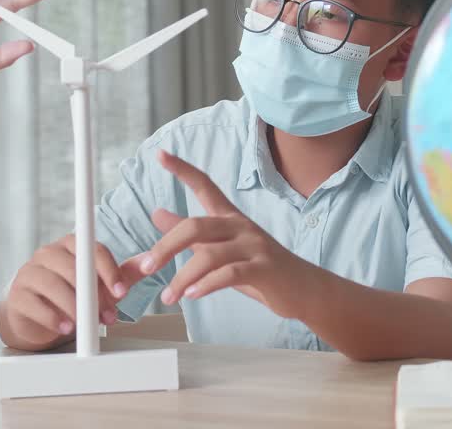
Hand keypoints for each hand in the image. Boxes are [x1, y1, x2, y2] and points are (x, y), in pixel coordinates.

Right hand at [0, 234, 144, 349]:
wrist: (37, 314)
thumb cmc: (73, 293)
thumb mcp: (101, 284)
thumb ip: (125, 273)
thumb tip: (151, 261)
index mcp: (71, 244)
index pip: (92, 250)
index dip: (109, 271)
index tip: (121, 292)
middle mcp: (48, 253)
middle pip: (73, 267)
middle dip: (94, 295)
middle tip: (108, 316)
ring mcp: (29, 272)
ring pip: (53, 285)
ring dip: (75, 308)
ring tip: (88, 325)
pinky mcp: (17, 295)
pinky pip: (34, 303)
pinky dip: (53, 318)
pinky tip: (66, 328)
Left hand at [137, 150, 317, 318]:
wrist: (305, 289)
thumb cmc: (260, 269)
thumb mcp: (222, 248)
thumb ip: (190, 234)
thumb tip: (156, 212)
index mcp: (230, 218)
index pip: (205, 185)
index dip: (182, 170)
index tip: (160, 155)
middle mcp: (242, 226)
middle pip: (196, 226)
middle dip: (166, 246)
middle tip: (146, 266)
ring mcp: (255, 247)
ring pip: (210, 255)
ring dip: (183, 277)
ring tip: (168, 297)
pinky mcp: (265, 269)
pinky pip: (230, 274)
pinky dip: (207, 285)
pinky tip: (192, 295)